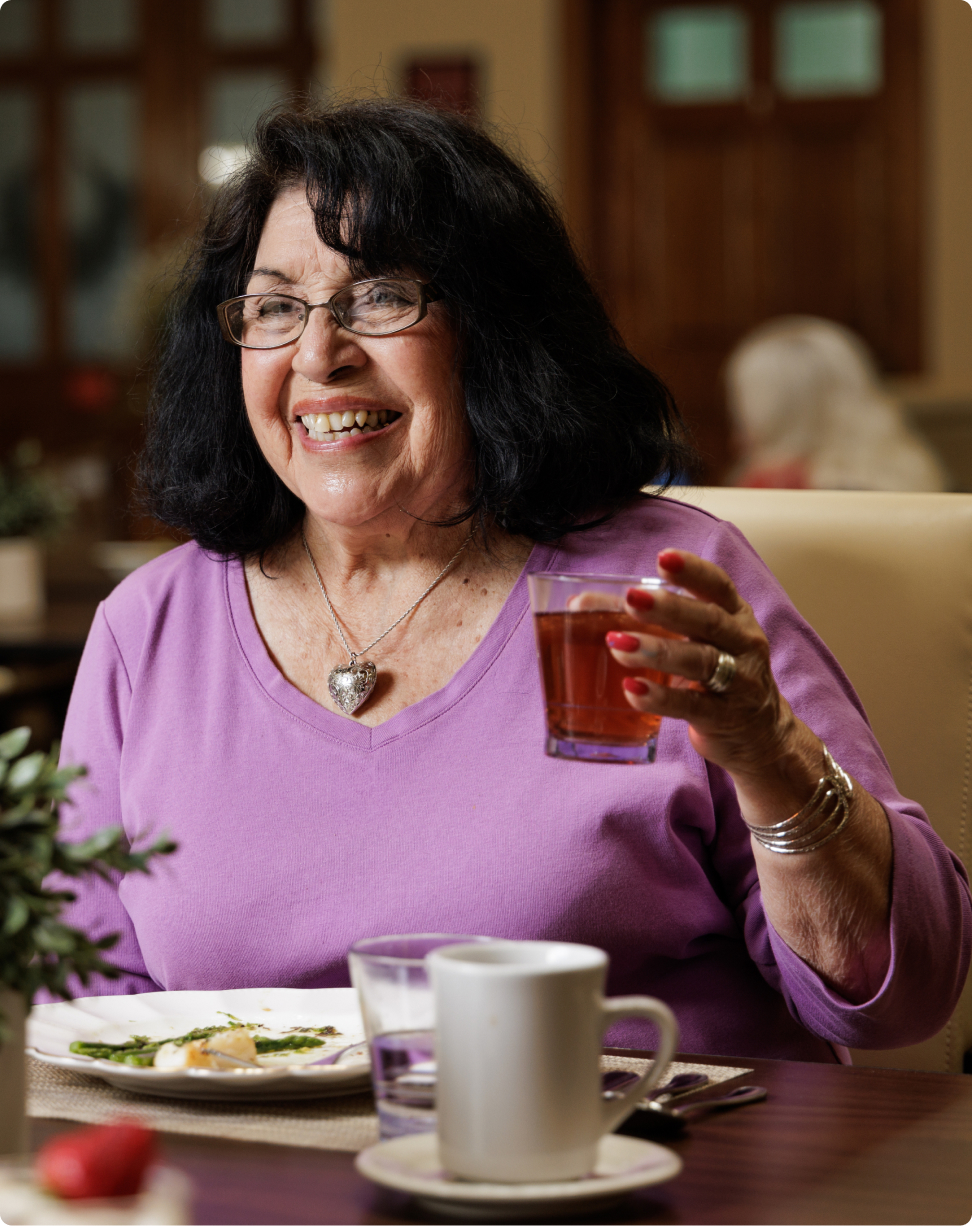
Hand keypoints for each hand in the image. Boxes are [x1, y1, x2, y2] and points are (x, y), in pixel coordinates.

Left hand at [605, 548, 800, 780]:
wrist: (761, 734)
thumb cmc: (717, 674)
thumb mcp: (692, 640)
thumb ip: (643, 620)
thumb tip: (579, 605)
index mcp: (735, 615)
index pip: (718, 585)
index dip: (692, 571)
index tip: (663, 558)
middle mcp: (743, 643)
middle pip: (708, 620)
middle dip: (669, 608)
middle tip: (630, 599)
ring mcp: (739, 682)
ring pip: (700, 660)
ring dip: (657, 650)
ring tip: (618, 644)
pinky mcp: (726, 718)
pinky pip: (693, 705)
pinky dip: (661, 697)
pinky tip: (632, 689)